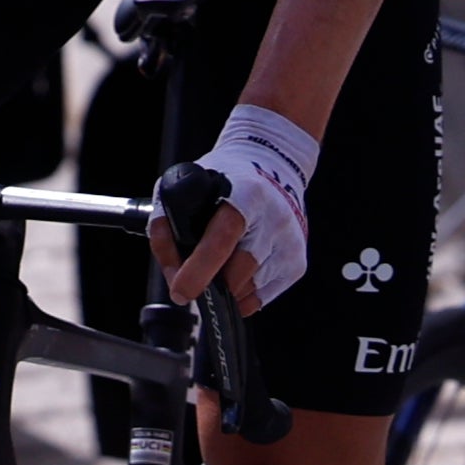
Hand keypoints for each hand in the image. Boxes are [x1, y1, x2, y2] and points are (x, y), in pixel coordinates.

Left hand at [162, 103, 317, 309]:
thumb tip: (174, 275)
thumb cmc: (225, 179)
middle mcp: (275, 220)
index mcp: (247, 194)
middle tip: (192, 277)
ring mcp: (290, 244)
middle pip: (235, 275)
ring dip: (225, 287)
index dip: (198, 270)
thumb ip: (167, 226)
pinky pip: (259, 299)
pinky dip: (241, 293)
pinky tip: (237, 267)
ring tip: (221, 259)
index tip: (180, 292)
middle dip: (208, 282)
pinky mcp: (297, 264)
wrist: (274, 164)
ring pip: (245, 291)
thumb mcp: (187, 184)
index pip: (221, 240)